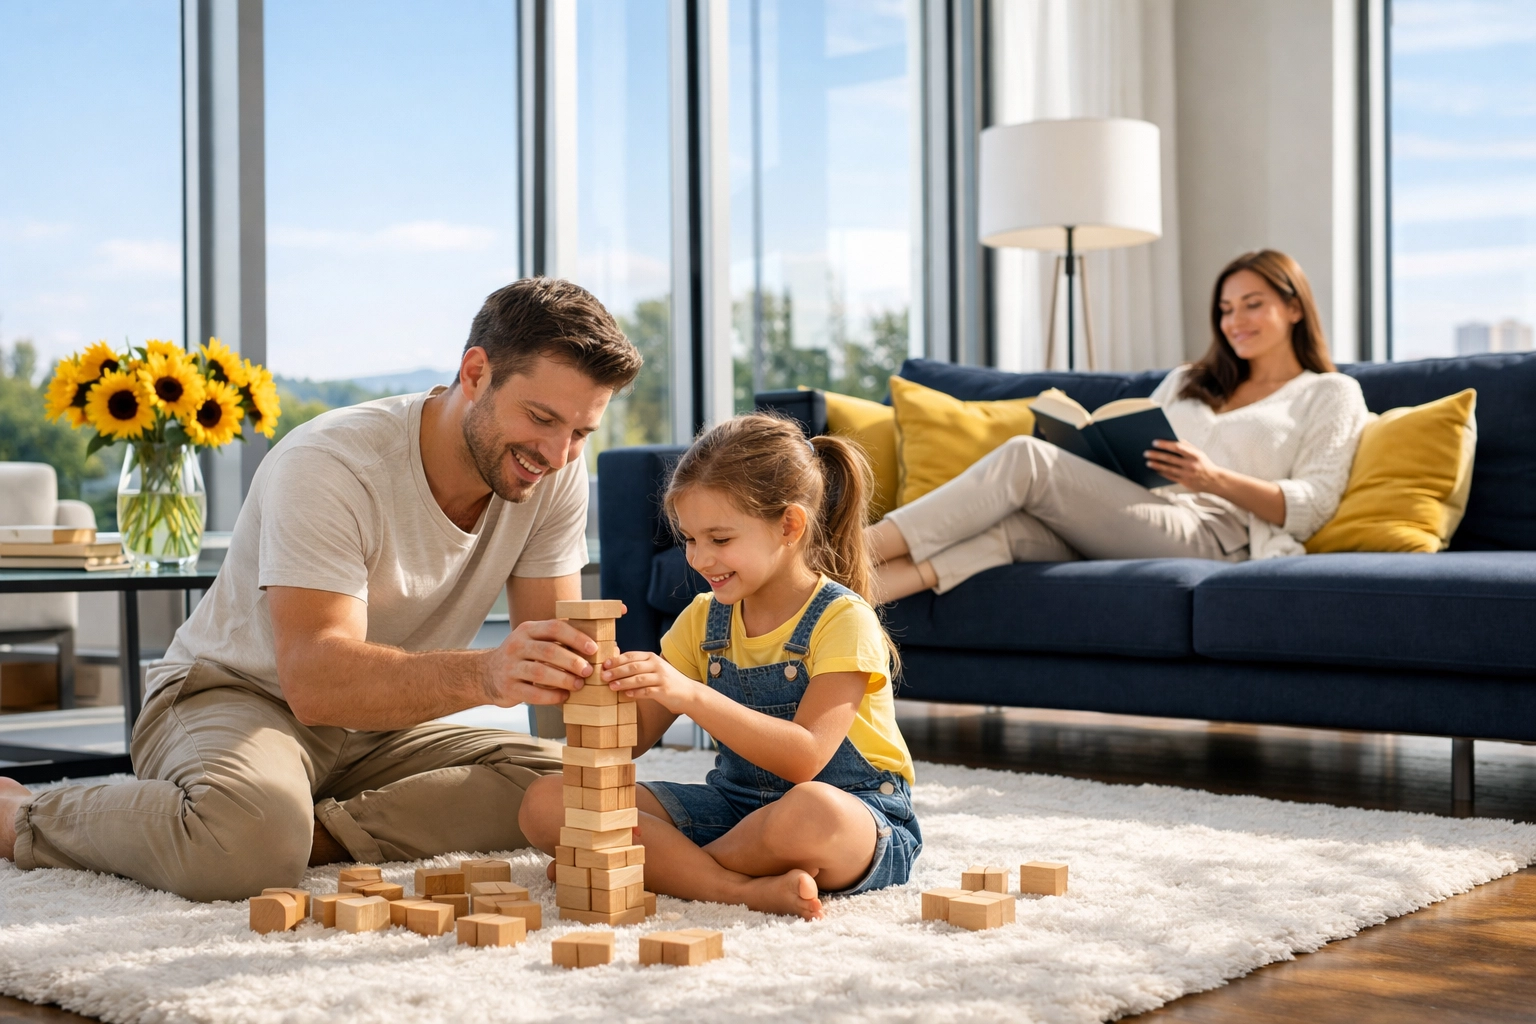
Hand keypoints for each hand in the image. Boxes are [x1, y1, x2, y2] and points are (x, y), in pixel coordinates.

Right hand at [483, 619, 601, 706]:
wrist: (487, 674)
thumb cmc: (523, 657)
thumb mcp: (535, 641)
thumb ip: (560, 641)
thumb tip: (600, 646)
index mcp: (528, 630)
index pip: (554, 627)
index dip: (576, 638)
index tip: (593, 649)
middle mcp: (517, 645)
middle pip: (549, 651)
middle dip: (572, 661)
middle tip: (588, 671)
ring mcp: (510, 667)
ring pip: (540, 672)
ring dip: (564, 679)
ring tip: (579, 685)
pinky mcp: (508, 687)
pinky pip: (532, 694)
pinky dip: (551, 697)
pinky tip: (564, 697)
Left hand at [600, 651, 700, 714]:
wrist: (689, 693)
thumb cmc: (666, 681)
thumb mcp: (654, 668)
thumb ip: (638, 666)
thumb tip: (614, 664)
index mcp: (652, 657)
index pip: (631, 656)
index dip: (616, 660)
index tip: (604, 665)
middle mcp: (657, 665)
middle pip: (633, 666)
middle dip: (616, 671)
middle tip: (604, 676)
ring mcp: (661, 678)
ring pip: (639, 678)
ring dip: (623, 682)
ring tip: (611, 686)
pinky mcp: (664, 690)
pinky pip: (647, 691)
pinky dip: (635, 693)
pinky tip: (626, 695)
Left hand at [1144, 439, 1227, 493]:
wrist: (1214, 481)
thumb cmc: (1204, 464)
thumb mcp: (1199, 453)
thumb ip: (1187, 446)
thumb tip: (1174, 439)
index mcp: (1194, 455)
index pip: (1177, 447)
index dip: (1165, 444)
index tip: (1154, 442)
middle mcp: (1191, 464)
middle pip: (1170, 458)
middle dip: (1156, 455)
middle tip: (1146, 453)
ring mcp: (1187, 474)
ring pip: (1168, 468)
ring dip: (1156, 465)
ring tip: (1147, 462)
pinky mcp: (1184, 482)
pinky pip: (1170, 477)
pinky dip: (1162, 473)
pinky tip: (1155, 470)